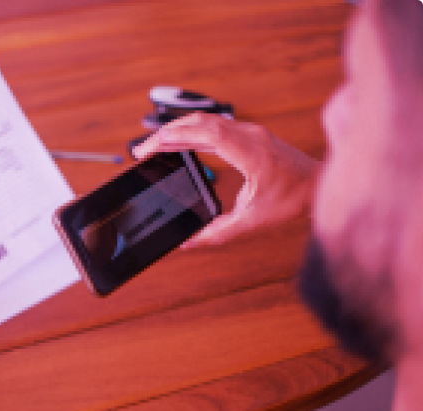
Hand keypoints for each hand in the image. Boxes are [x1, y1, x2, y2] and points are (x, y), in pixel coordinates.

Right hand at [134, 112, 318, 247]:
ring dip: (177, 129)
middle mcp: (249, 135)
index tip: (151, 147)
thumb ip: (217, 232)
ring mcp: (249, 131)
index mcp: (250, 152)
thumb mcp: (252, 221)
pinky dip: (191, 131)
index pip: (206, 134)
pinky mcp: (248, 134)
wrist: (317, 183)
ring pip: (205, 120)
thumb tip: (188, 242)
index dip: (175, 137)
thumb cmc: (291, 199)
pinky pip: (214, 126)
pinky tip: (178, 142)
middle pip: (199, 122)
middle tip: (141, 149)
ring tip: (153, 145)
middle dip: (166, 133)